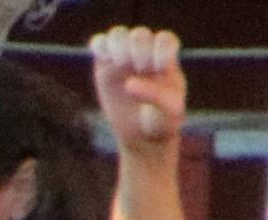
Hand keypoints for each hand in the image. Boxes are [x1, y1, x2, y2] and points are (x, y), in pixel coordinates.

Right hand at [88, 27, 185, 150]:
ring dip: (118, 45)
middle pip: (139, 35)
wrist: (142, 136)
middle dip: (139, 50)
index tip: (158, 69)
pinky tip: (104, 60)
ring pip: (118, 35)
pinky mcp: (104, 67)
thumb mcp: (169, 112)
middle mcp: (145, 54)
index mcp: (166, 59)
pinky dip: (99, 46)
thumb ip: (156, 95)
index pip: (164, 40)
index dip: (160, 50)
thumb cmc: (161, 122)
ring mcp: (123, 59)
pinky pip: (99, 44)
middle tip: (140, 69)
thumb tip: (128, 83)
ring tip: (121, 63)